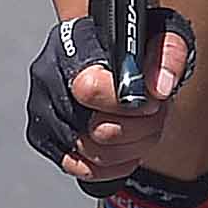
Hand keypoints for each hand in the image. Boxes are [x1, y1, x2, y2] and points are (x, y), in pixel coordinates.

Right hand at [25, 8, 203, 180]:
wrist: (116, 56)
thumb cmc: (137, 47)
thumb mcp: (164, 37)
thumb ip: (167, 55)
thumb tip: (158, 88)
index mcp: (72, 44)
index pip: (90, 90)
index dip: (128, 104)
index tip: (150, 101)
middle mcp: (47, 76)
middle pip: (93, 131)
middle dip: (137, 129)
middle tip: (153, 113)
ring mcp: (41, 110)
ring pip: (91, 154)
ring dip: (129, 148)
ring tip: (143, 126)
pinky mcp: (43, 137)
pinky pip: (83, 169)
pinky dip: (113, 165)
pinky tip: (126, 145)